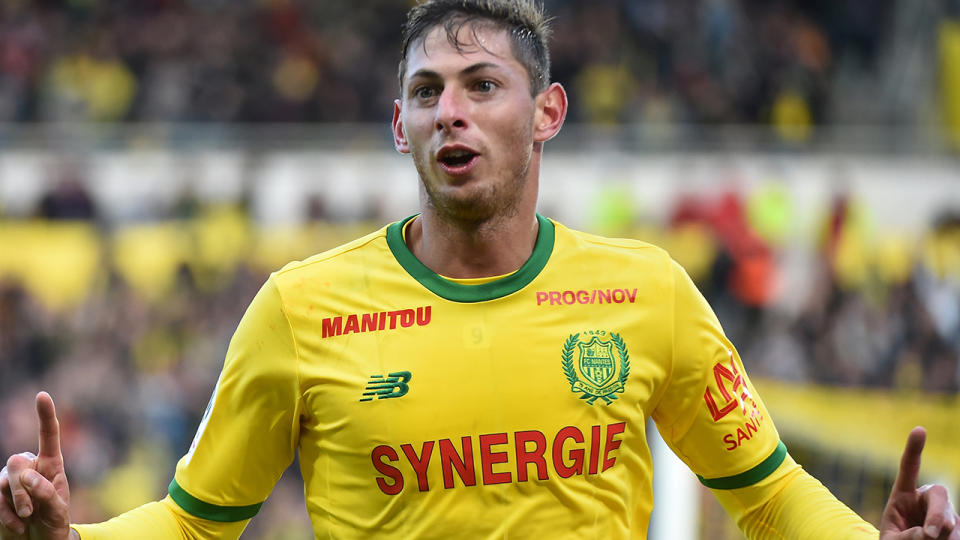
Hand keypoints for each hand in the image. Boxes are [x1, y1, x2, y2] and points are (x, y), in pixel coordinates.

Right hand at [0, 392, 71, 539]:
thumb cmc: (53, 524)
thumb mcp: (58, 511)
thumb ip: (46, 492)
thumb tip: (27, 476)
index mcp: (52, 466)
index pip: (48, 436)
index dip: (45, 415)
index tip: (42, 395)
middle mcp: (30, 467)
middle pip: (18, 461)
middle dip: (23, 488)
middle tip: (31, 511)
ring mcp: (11, 481)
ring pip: (5, 479)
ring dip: (15, 503)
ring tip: (26, 519)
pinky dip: (4, 513)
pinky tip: (16, 526)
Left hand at [880, 427, 958, 539]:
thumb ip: (905, 535)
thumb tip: (929, 533)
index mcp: (903, 495)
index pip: (909, 468)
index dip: (914, 449)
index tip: (919, 429)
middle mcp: (926, 499)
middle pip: (939, 494)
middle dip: (936, 515)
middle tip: (929, 535)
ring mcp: (945, 512)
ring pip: (950, 520)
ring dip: (940, 537)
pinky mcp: (957, 526)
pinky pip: (958, 533)